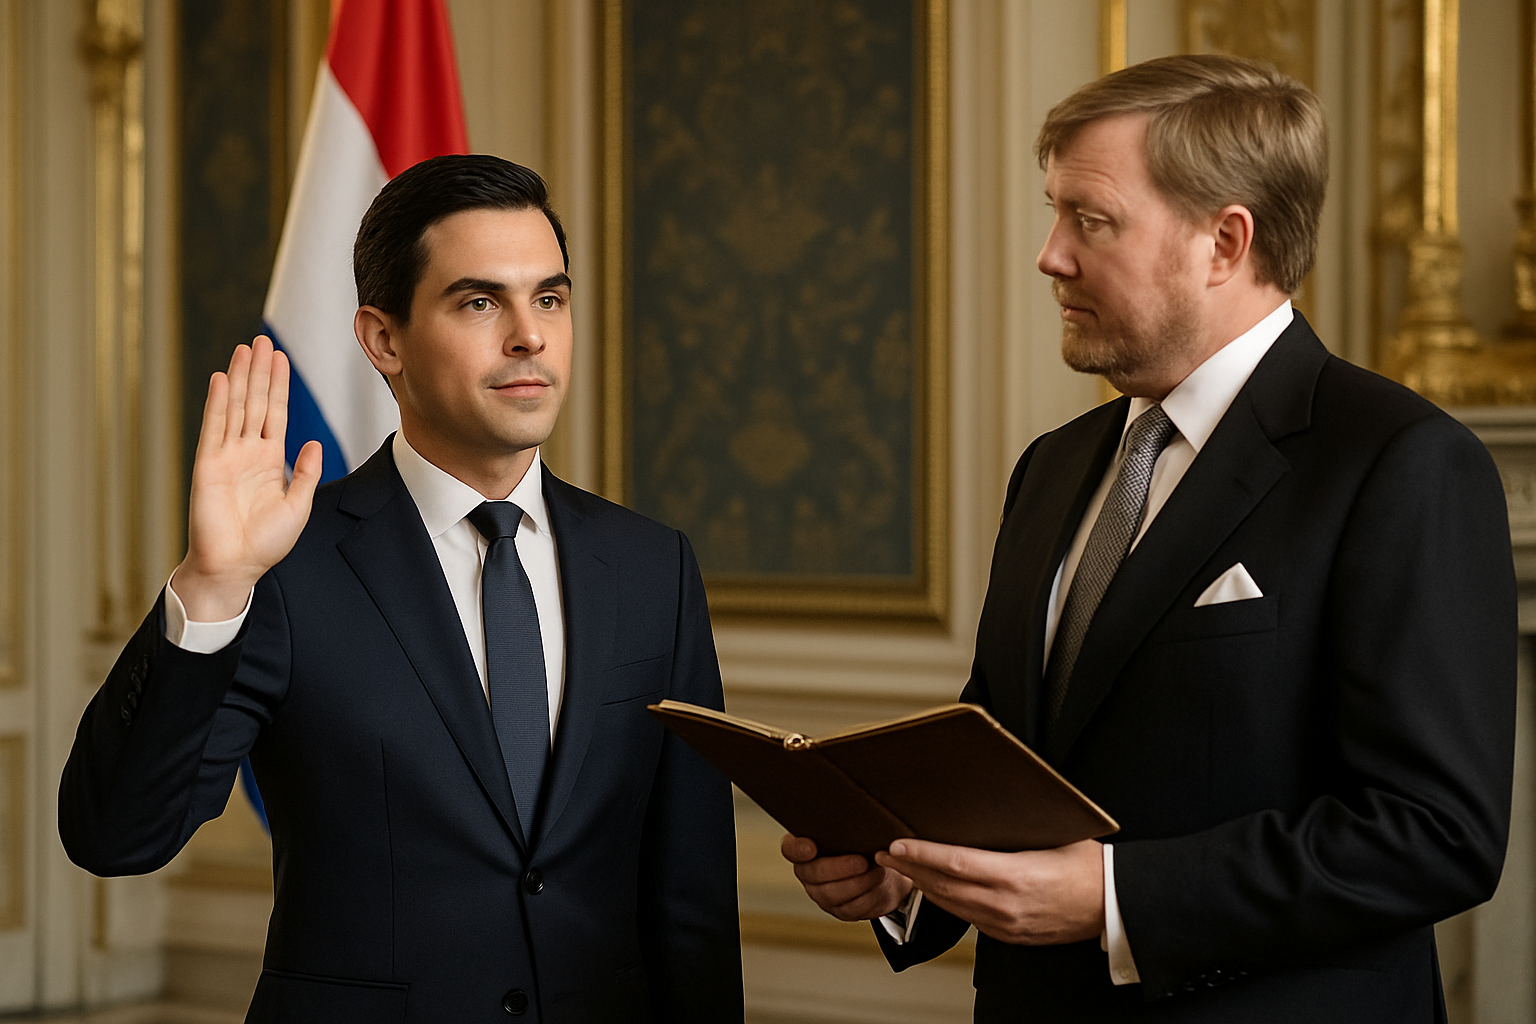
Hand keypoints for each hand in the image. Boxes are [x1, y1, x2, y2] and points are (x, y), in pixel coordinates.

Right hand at [172, 337, 322, 619]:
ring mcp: (227, 457)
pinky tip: (223, 379)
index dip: (279, 386)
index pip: (275, 414)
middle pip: (255, 402)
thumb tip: (314, 443)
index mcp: (270, 461)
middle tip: (262, 340)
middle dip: (260, 372)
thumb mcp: (298, 506)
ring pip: (236, 408)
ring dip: (241, 378)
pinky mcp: (209, 465)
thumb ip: (306, 472)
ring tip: (245, 348)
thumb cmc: (266, 543)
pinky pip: (215, 429)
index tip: (280, 358)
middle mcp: (248, 453)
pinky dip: (219, 403)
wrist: (236, 567)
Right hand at [781, 835, 913, 921]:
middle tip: (862, 861)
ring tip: (877, 871)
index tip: (811, 847)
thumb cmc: (865, 842)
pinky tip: (878, 884)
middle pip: (814, 874)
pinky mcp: (840, 910)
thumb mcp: (856, 830)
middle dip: (839, 868)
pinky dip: (868, 896)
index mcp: (804, 847)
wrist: (883, 868)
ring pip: (832, 894)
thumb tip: (861, 819)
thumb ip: (849, 825)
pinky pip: (850, 909)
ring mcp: (822, 894)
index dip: (797, 849)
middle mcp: (808, 872)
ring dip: (858, 883)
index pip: (790, 849)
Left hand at [875, 838, 1103, 944]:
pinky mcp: (1009, 936)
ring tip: (902, 868)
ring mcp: (1006, 924)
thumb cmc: (1089, 866)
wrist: (1114, 906)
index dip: (921, 854)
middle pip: (944, 886)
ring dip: (923, 886)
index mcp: (1015, 876)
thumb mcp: (1052, 837)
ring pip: (952, 905)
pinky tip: (935, 888)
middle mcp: (1006, 905)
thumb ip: (1013, 830)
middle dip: (910, 869)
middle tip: (885, 852)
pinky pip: (967, 918)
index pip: (954, 863)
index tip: (896, 844)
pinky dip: (946, 901)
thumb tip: (981, 809)